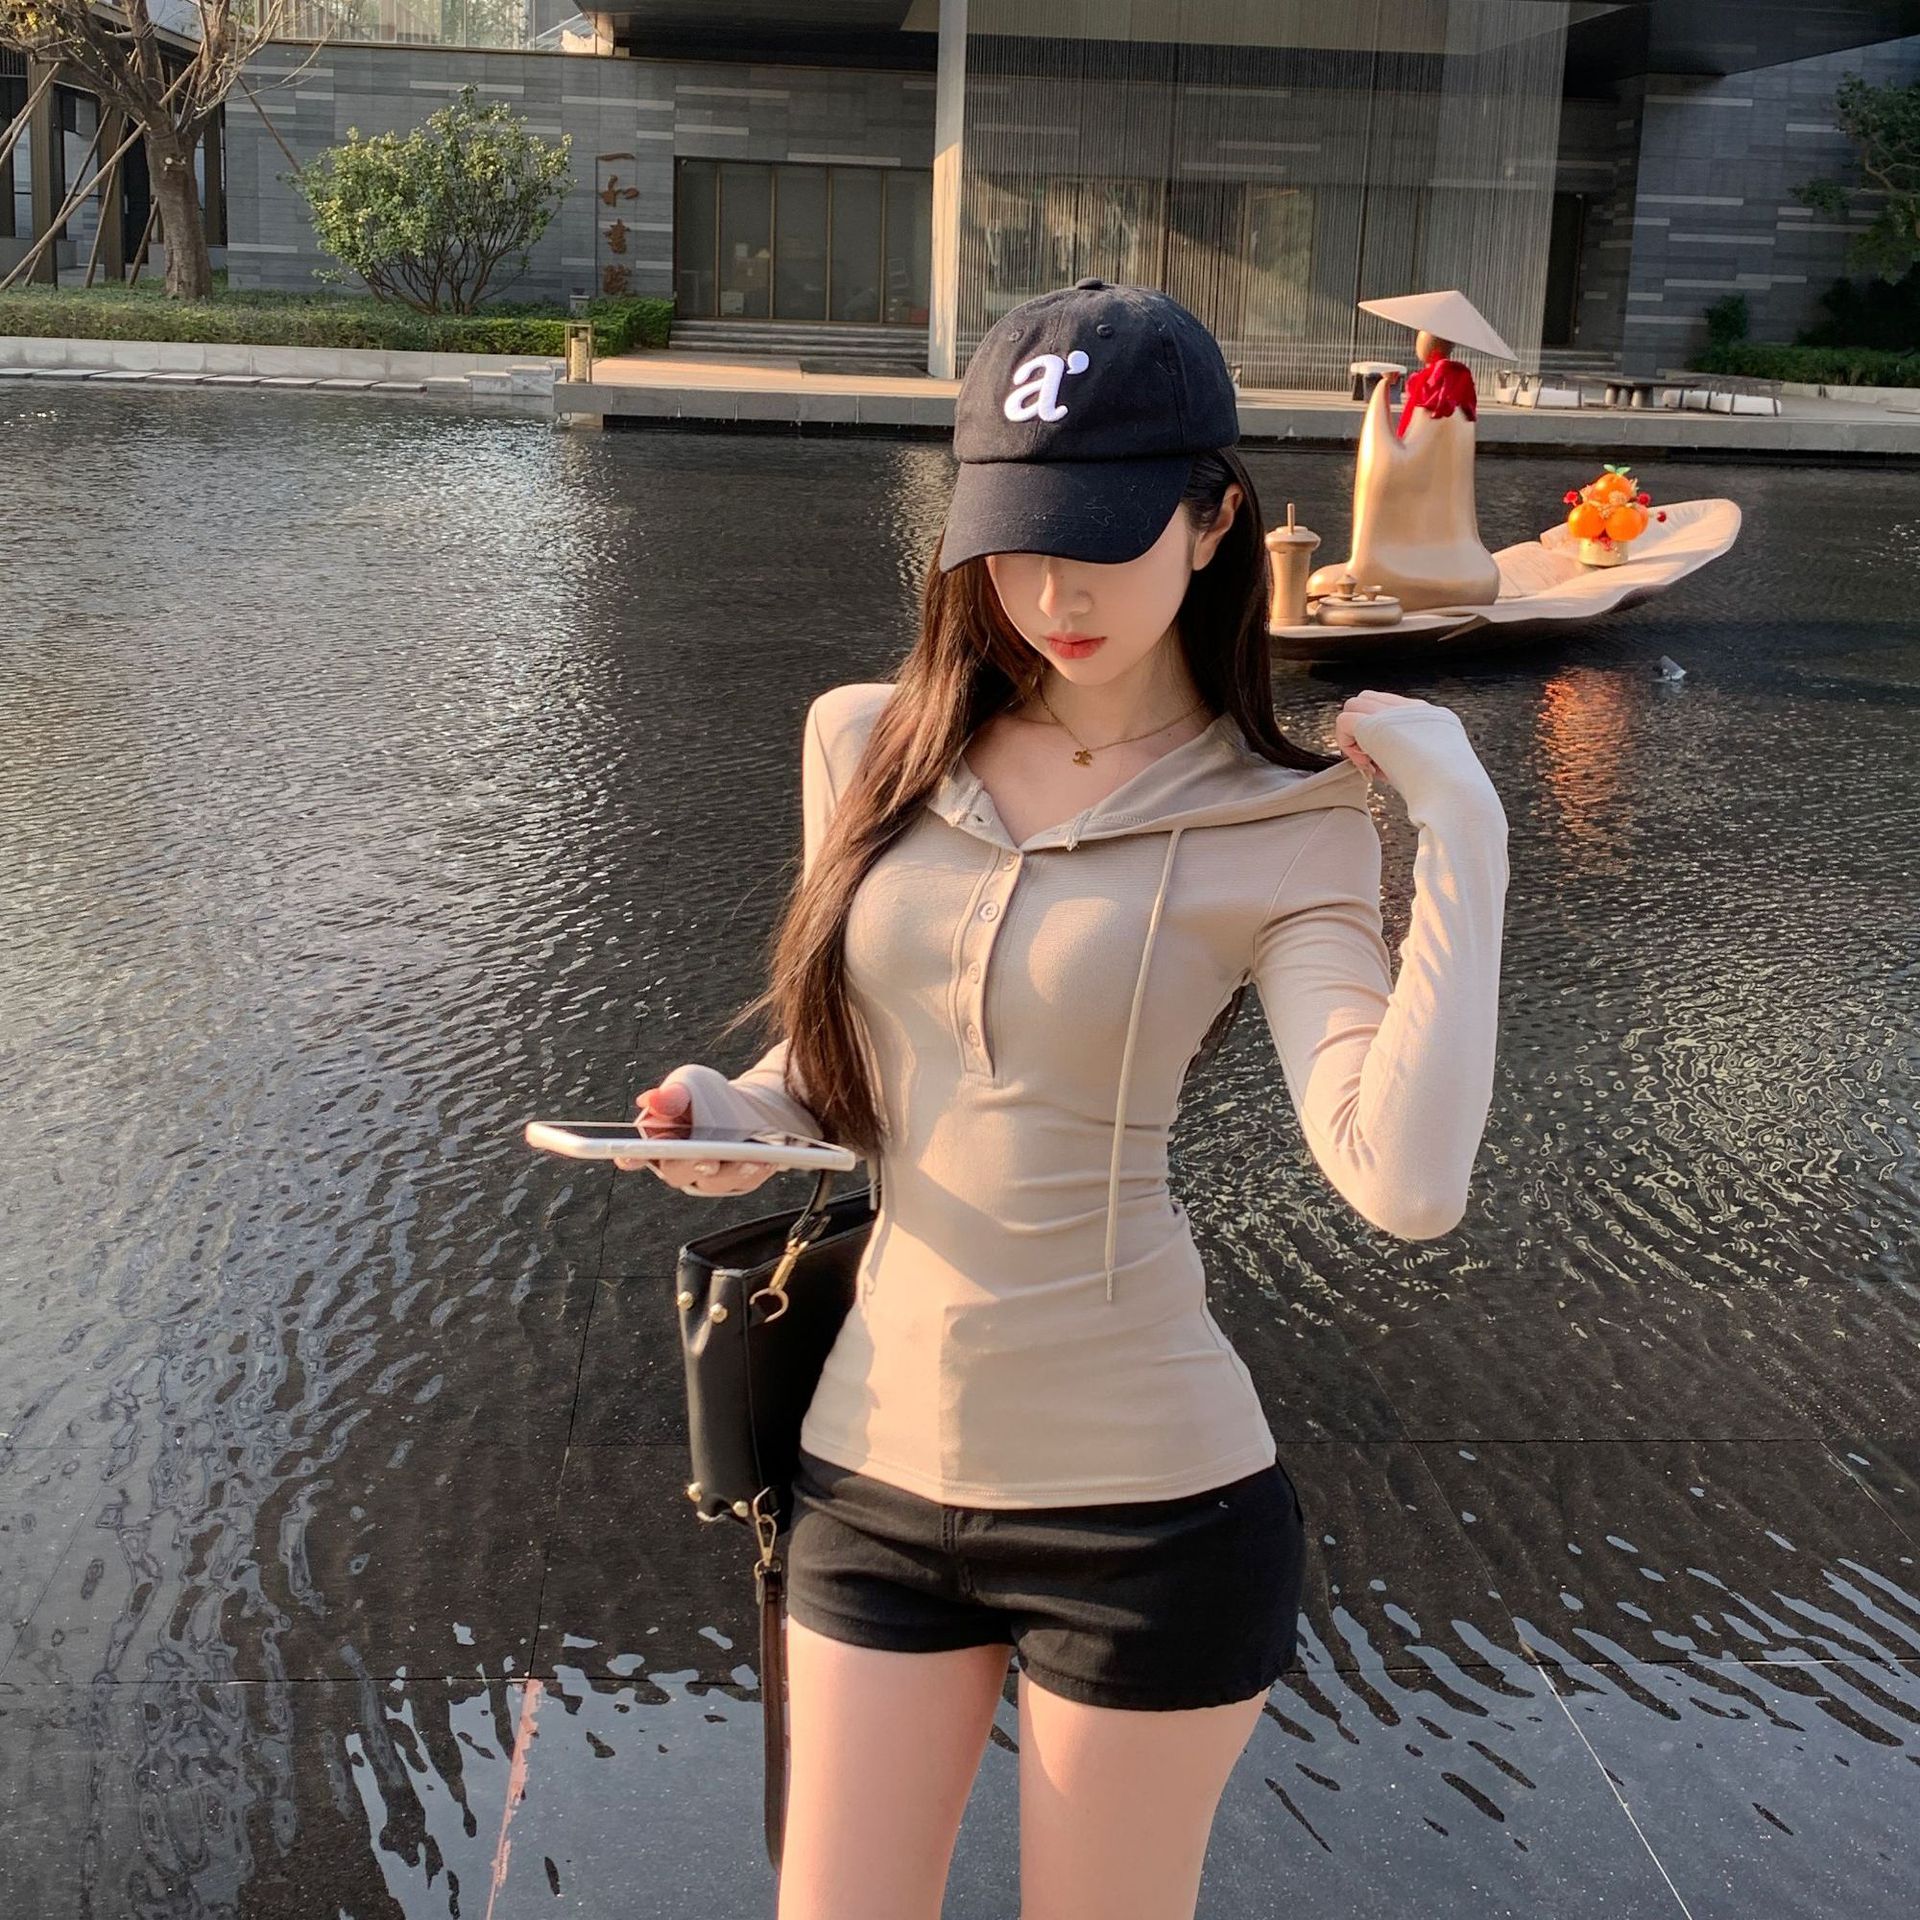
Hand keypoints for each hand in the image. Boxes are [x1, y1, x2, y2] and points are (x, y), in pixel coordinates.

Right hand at [613, 1079, 777, 1195]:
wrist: (747, 1106)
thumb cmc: (709, 1096)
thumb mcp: (690, 1084)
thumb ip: (673, 1094)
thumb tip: (653, 1099)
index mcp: (657, 1142)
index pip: (636, 1154)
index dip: (630, 1157)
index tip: (630, 1157)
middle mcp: (677, 1165)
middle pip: (677, 1172)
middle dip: (691, 1165)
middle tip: (707, 1159)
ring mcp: (706, 1177)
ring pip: (713, 1181)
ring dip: (731, 1171)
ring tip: (749, 1158)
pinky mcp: (733, 1183)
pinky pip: (743, 1182)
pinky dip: (754, 1171)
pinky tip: (764, 1160)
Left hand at [1335, 691, 1503, 826]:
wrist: (1455, 794)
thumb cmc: (1449, 794)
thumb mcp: (1437, 767)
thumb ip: (1416, 756)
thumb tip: (1393, 767)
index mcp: (1433, 717)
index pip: (1393, 708)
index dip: (1382, 731)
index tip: (1386, 761)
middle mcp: (1413, 709)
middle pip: (1371, 700)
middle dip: (1363, 728)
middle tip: (1372, 761)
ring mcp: (1394, 713)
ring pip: (1355, 706)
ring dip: (1353, 735)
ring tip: (1369, 764)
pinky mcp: (1374, 724)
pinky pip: (1344, 720)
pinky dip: (1346, 743)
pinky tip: (1364, 765)